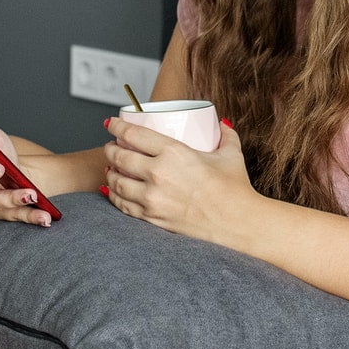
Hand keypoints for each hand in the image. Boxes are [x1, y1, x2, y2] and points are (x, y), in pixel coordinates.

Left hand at [101, 115, 257, 245]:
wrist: (238, 224)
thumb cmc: (235, 190)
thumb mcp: (231, 154)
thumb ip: (225, 135)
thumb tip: (221, 124)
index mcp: (174, 153)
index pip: (134, 135)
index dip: (117, 126)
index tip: (112, 123)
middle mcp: (158, 174)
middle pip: (119, 156)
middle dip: (110, 149)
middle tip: (111, 146)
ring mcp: (152, 198)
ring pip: (116, 182)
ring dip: (110, 172)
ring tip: (111, 167)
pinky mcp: (152, 218)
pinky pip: (123, 204)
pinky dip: (114, 195)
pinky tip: (115, 190)